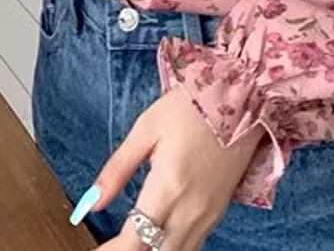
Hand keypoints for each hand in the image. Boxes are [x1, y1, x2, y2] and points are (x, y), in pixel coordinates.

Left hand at [90, 87, 262, 250]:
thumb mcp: (146, 128)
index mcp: (168, 187)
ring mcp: (209, 214)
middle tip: (112, 246)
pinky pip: (194, 242)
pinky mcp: (220, 210)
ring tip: (132, 241)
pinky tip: (160, 234)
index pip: (134, 240)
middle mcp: (191, 209)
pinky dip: (174, 245)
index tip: (99, 248)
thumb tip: (93, 200)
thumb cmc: (191, 107)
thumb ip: (118, 168)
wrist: (240, 97)